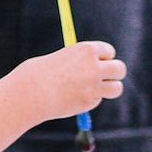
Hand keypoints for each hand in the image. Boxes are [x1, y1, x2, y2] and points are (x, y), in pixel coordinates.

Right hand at [6, 41, 125, 122]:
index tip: (98, 62)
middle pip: (119, 68)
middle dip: (115, 73)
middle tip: (106, 77)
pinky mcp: (90, 101)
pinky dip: (90, 100)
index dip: (104, 58)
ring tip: (93, 90)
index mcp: (86, 50)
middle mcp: (94, 66)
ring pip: (116, 88)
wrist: (31, 92)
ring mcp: (94, 85)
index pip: (109, 51)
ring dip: (109, 89)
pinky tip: (73, 98)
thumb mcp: (62, 58)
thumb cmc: (40, 73)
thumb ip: (80, 62)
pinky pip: (97, 100)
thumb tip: (93, 67)